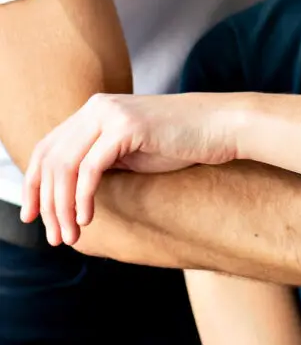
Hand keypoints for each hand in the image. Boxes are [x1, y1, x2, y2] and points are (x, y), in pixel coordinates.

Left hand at [21, 92, 242, 245]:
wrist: (222, 126)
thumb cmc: (185, 142)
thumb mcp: (135, 152)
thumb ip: (103, 161)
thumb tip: (73, 193)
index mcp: (95, 110)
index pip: (48, 148)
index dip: (34, 184)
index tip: (33, 216)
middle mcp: (97, 107)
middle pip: (50, 159)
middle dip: (46, 203)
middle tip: (53, 237)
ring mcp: (110, 114)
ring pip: (65, 166)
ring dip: (62, 206)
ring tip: (68, 235)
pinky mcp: (127, 127)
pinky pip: (90, 168)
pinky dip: (82, 196)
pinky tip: (86, 218)